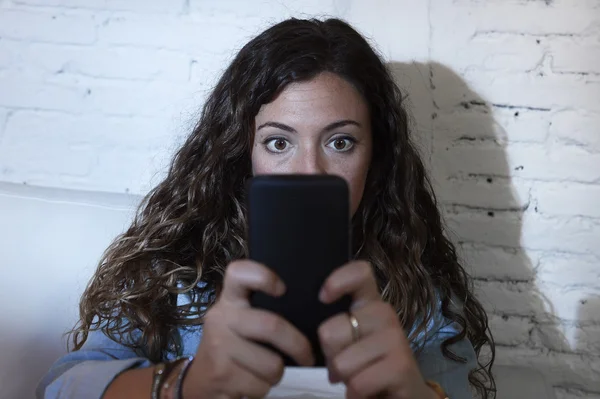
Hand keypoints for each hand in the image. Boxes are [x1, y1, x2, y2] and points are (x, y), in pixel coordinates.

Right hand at [182, 260, 314, 398]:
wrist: (199, 382)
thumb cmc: (230, 346)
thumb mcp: (239, 322)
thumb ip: (262, 312)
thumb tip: (308, 317)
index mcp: (229, 300)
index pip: (239, 273)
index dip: (263, 276)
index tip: (282, 289)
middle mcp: (220, 318)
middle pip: (271, 326)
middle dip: (298, 345)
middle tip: (307, 356)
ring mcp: (219, 346)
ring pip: (272, 364)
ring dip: (276, 373)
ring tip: (265, 370)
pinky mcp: (221, 374)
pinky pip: (262, 385)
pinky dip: (264, 389)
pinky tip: (250, 382)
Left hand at [318, 261, 436, 398]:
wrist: (405, 395)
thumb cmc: (370, 366)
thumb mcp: (351, 341)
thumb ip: (336, 329)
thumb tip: (316, 332)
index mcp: (370, 304)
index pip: (360, 273)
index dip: (337, 280)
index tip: (323, 298)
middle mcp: (385, 314)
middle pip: (330, 331)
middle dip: (330, 357)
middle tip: (346, 365)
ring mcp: (396, 338)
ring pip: (341, 363)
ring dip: (344, 379)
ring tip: (359, 379)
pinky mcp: (402, 365)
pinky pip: (357, 383)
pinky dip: (355, 395)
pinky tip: (366, 392)